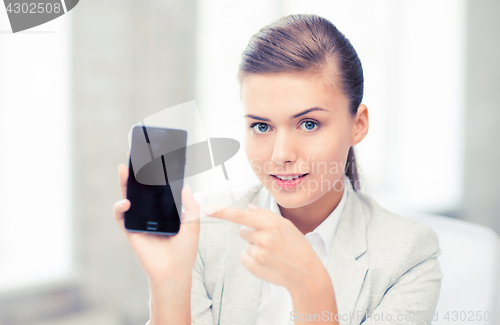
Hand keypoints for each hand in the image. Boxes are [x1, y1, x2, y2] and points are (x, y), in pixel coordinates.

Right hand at [113, 151, 199, 285]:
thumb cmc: (185, 250)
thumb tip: (186, 187)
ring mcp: (140, 221)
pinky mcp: (131, 231)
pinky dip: (120, 208)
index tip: (154, 158)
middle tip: (134, 156)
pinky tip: (126, 202)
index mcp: (165, 210)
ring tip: (124, 169)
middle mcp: (151, 213)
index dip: (155, 174)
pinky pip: (121, 217)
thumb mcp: (193, 224)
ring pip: (129, 198)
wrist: (174, 272)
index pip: (158, 188)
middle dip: (137, 173)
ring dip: (125, 184)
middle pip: (141, 190)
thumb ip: (191, 205)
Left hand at [204, 203, 325, 293]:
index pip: (241, 216)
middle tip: (270, 241)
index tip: (207, 209)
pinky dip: (252, 259)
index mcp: (271, 224)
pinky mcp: (255, 267)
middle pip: (242, 230)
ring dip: (254, 247)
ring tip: (272, 253)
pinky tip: (267, 262)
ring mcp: (258, 254)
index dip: (222, 212)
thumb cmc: (298, 248)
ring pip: (245, 244)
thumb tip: (249, 208)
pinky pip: (244, 257)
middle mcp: (263, 238)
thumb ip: (266, 215)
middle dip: (252, 234)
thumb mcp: (287, 226)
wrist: (306, 274)